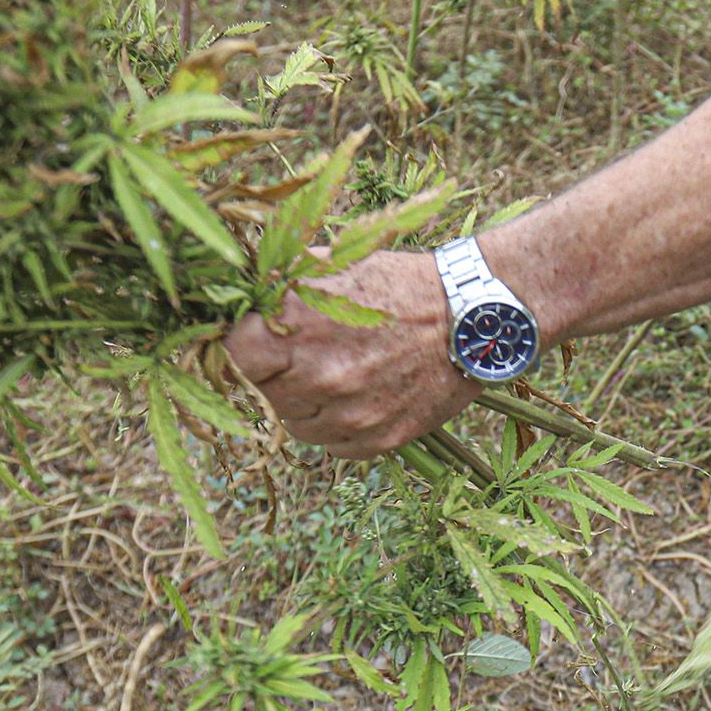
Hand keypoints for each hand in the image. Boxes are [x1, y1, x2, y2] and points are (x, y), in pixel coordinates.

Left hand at [224, 250, 480, 459]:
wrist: (473, 317)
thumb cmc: (402, 285)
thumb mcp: (338, 263)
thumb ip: (285, 282)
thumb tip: (244, 290)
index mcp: (303, 325)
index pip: (237, 353)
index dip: (244, 344)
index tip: (258, 338)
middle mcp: (321, 375)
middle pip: (263, 394)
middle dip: (276, 375)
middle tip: (302, 357)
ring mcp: (350, 413)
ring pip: (295, 426)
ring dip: (305, 405)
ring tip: (335, 376)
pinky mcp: (379, 439)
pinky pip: (333, 446)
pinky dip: (338, 427)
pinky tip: (359, 398)